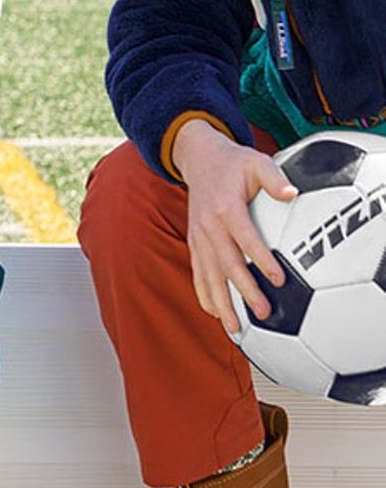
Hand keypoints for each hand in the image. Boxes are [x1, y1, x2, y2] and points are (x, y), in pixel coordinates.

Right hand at [171, 118, 296, 331]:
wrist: (198, 158)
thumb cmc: (233, 162)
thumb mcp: (256, 161)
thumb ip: (273, 177)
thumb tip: (292, 193)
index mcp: (225, 207)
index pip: (245, 237)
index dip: (261, 259)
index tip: (279, 279)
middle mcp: (208, 225)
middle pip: (226, 263)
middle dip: (243, 290)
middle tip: (263, 312)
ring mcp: (198, 236)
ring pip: (208, 275)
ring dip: (221, 302)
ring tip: (235, 329)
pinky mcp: (194, 242)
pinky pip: (198, 273)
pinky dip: (205, 294)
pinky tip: (216, 314)